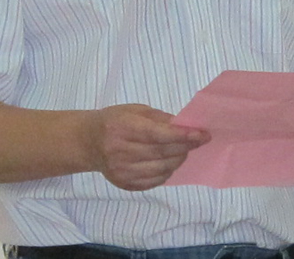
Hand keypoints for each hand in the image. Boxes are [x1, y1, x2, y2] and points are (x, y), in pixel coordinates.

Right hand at [89, 104, 210, 190]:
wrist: (89, 142)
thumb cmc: (115, 120)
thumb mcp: (136, 110)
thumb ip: (160, 118)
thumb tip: (186, 127)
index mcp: (123, 127)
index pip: (159, 134)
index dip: (183, 135)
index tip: (203, 134)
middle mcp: (121, 151)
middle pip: (163, 153)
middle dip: (185, 147)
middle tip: (198, 140)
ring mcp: (122, 171)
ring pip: (162, 169)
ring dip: (178, 159)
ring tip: (183, 150)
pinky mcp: (124, 184)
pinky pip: (155, 181)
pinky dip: (167, 172)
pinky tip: (168, 162)